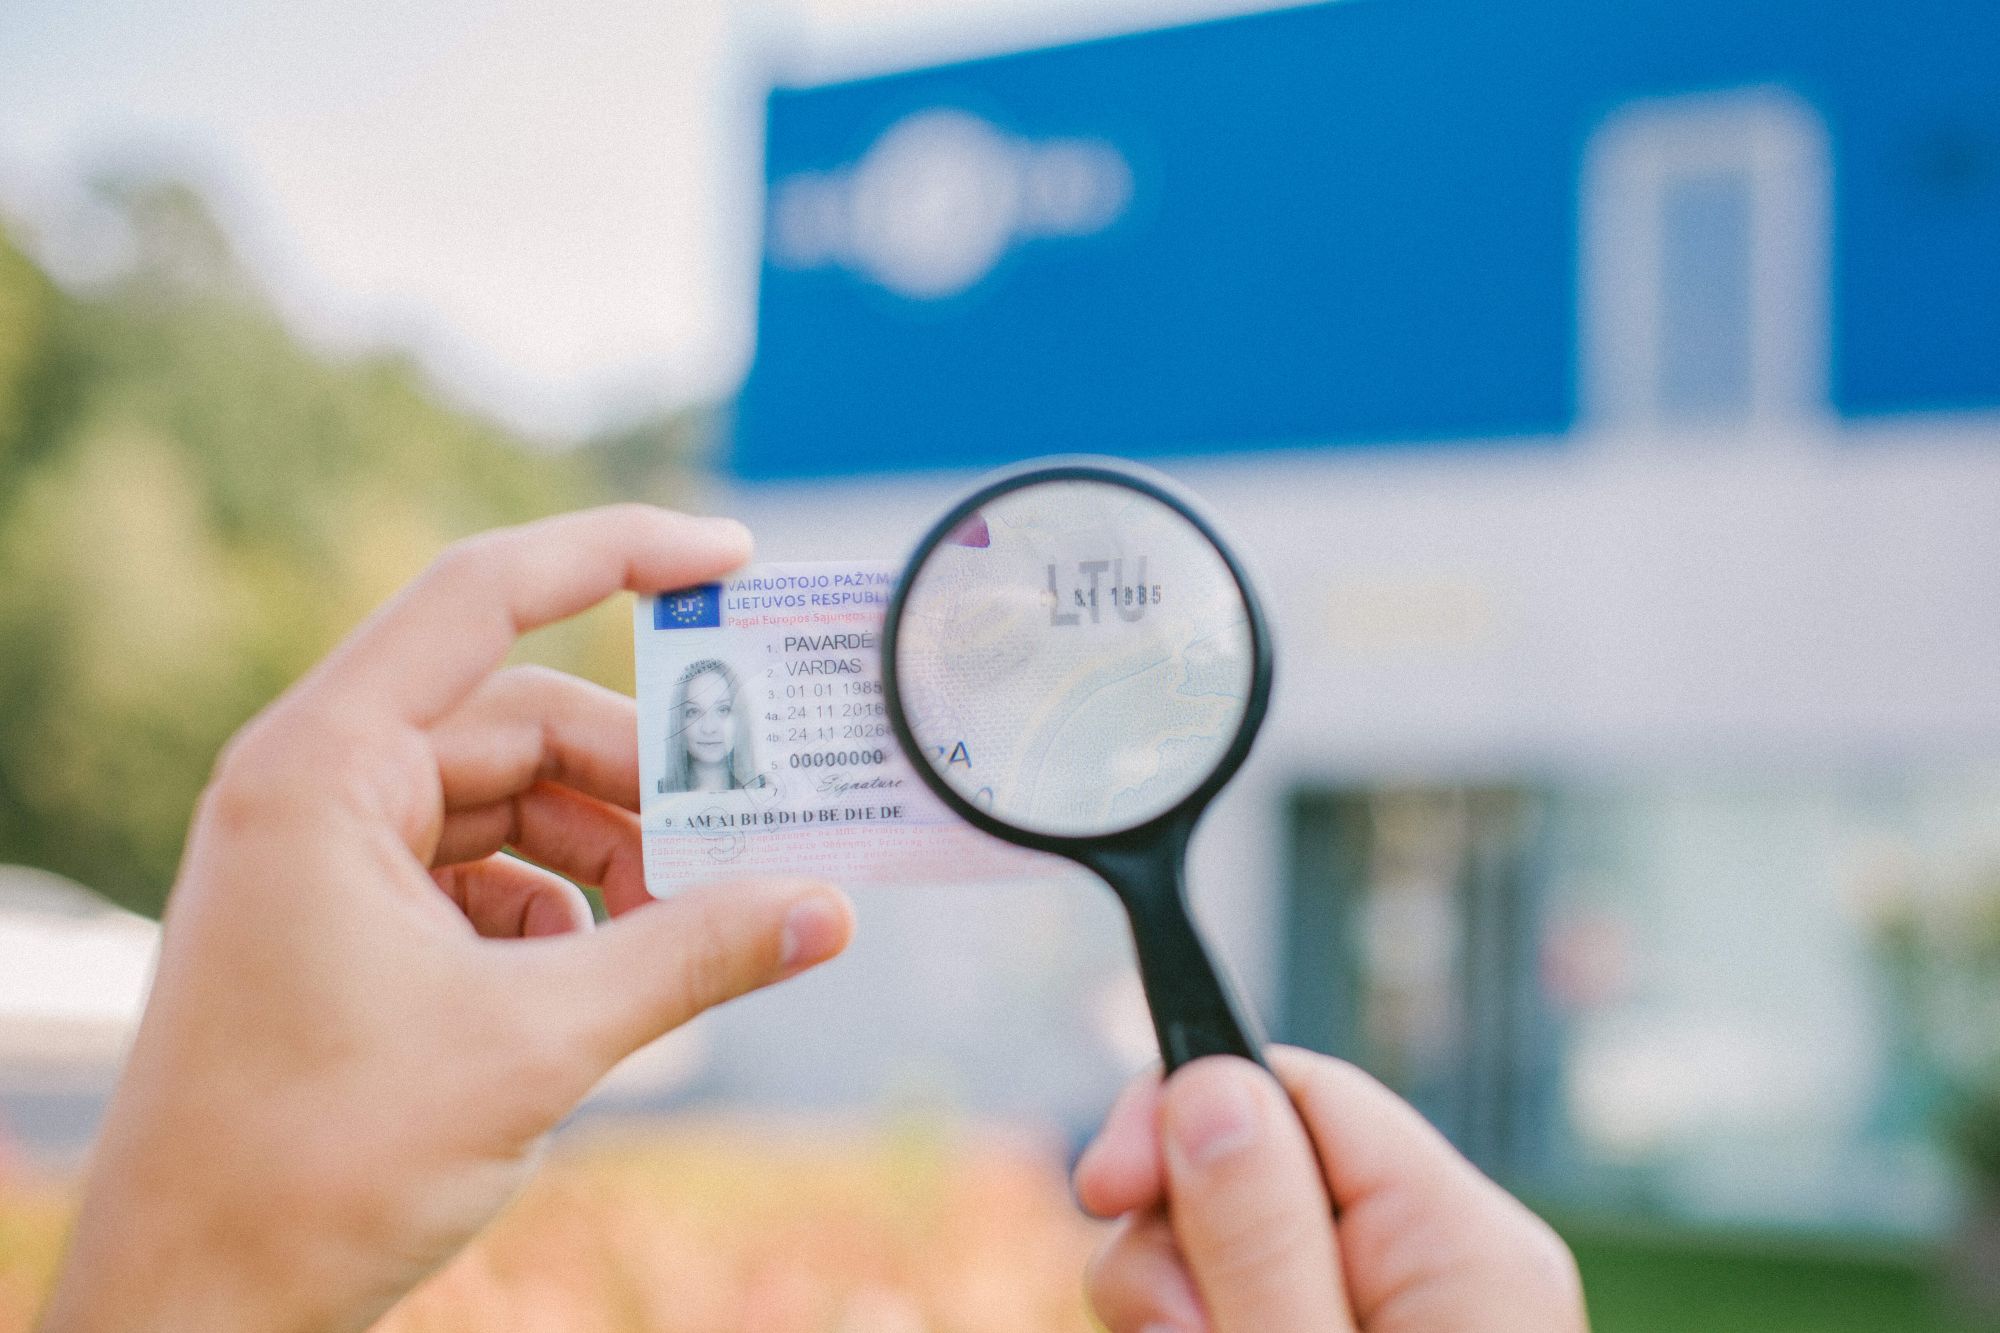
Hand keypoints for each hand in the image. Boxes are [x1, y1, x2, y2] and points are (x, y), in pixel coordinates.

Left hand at [40, 506, 854, 1332]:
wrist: (191, 1309)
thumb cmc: (318, 1167)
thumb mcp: (534, 1045)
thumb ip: (693, 956)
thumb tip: (829, 909)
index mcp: (323, 766)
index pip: (482, 593)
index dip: (616, 553)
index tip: (730, 558)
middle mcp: (316, 785)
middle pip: (522, 721)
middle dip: (641, 787)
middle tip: (747, 854)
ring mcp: (325, 855)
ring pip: (511, 803)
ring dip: (608, 861)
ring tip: (682, 935)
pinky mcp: (344, 921)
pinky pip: (482, 872)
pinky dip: (557, 913)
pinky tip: (593, 984)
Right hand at [1074, 1048, 1586, 1331]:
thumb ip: (1261, 1237)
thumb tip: (1210, 1084)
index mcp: (1460, 1243)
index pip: (1300, 1088)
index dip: (1184, 1112)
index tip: (1103, 1185)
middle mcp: (1438, 1261)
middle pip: (1251, 1161)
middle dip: (1172, 1235)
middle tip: (1168, 1332)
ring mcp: (1395, 1309)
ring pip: (1231, 1239)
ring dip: (1174, 1299)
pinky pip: (1246, 1293)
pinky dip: (1200, 1322)